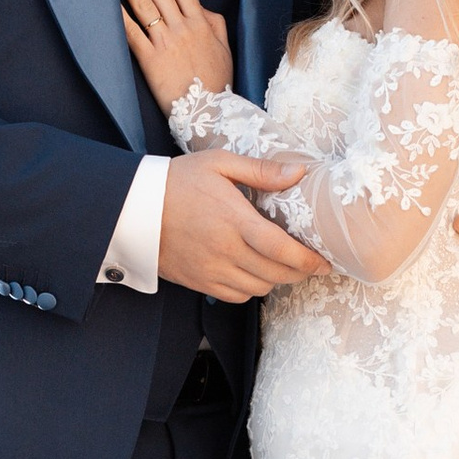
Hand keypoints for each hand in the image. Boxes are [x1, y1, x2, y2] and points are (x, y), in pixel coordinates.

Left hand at [111, 0, 231, 110]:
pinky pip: (131, 31)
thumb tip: (199, 5)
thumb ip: (213, 21)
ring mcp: (165, 41)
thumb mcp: (224, 47)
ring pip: (143, 2)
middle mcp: (182, 27)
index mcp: (200, 22)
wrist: (209, 112)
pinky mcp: (150, 59)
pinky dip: (119, 13)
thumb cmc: (216, 82)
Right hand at [159, 150, 326, 301]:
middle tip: (311, 264)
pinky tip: (256, 272)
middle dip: (299, 272)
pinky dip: (253, 288)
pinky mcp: (199, 282)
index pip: (281, 249)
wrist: (133, 208)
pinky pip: (237, 296)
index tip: (324, 261)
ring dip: (277, 280)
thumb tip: (299, 171)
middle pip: (275, 274)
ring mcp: (211, 271)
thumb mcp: (219, 163)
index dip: (307, 260)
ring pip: (259, 288)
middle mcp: (224, 251)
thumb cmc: (177, 180)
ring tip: (284, 266)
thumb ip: (261, 170)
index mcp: (234, 221)